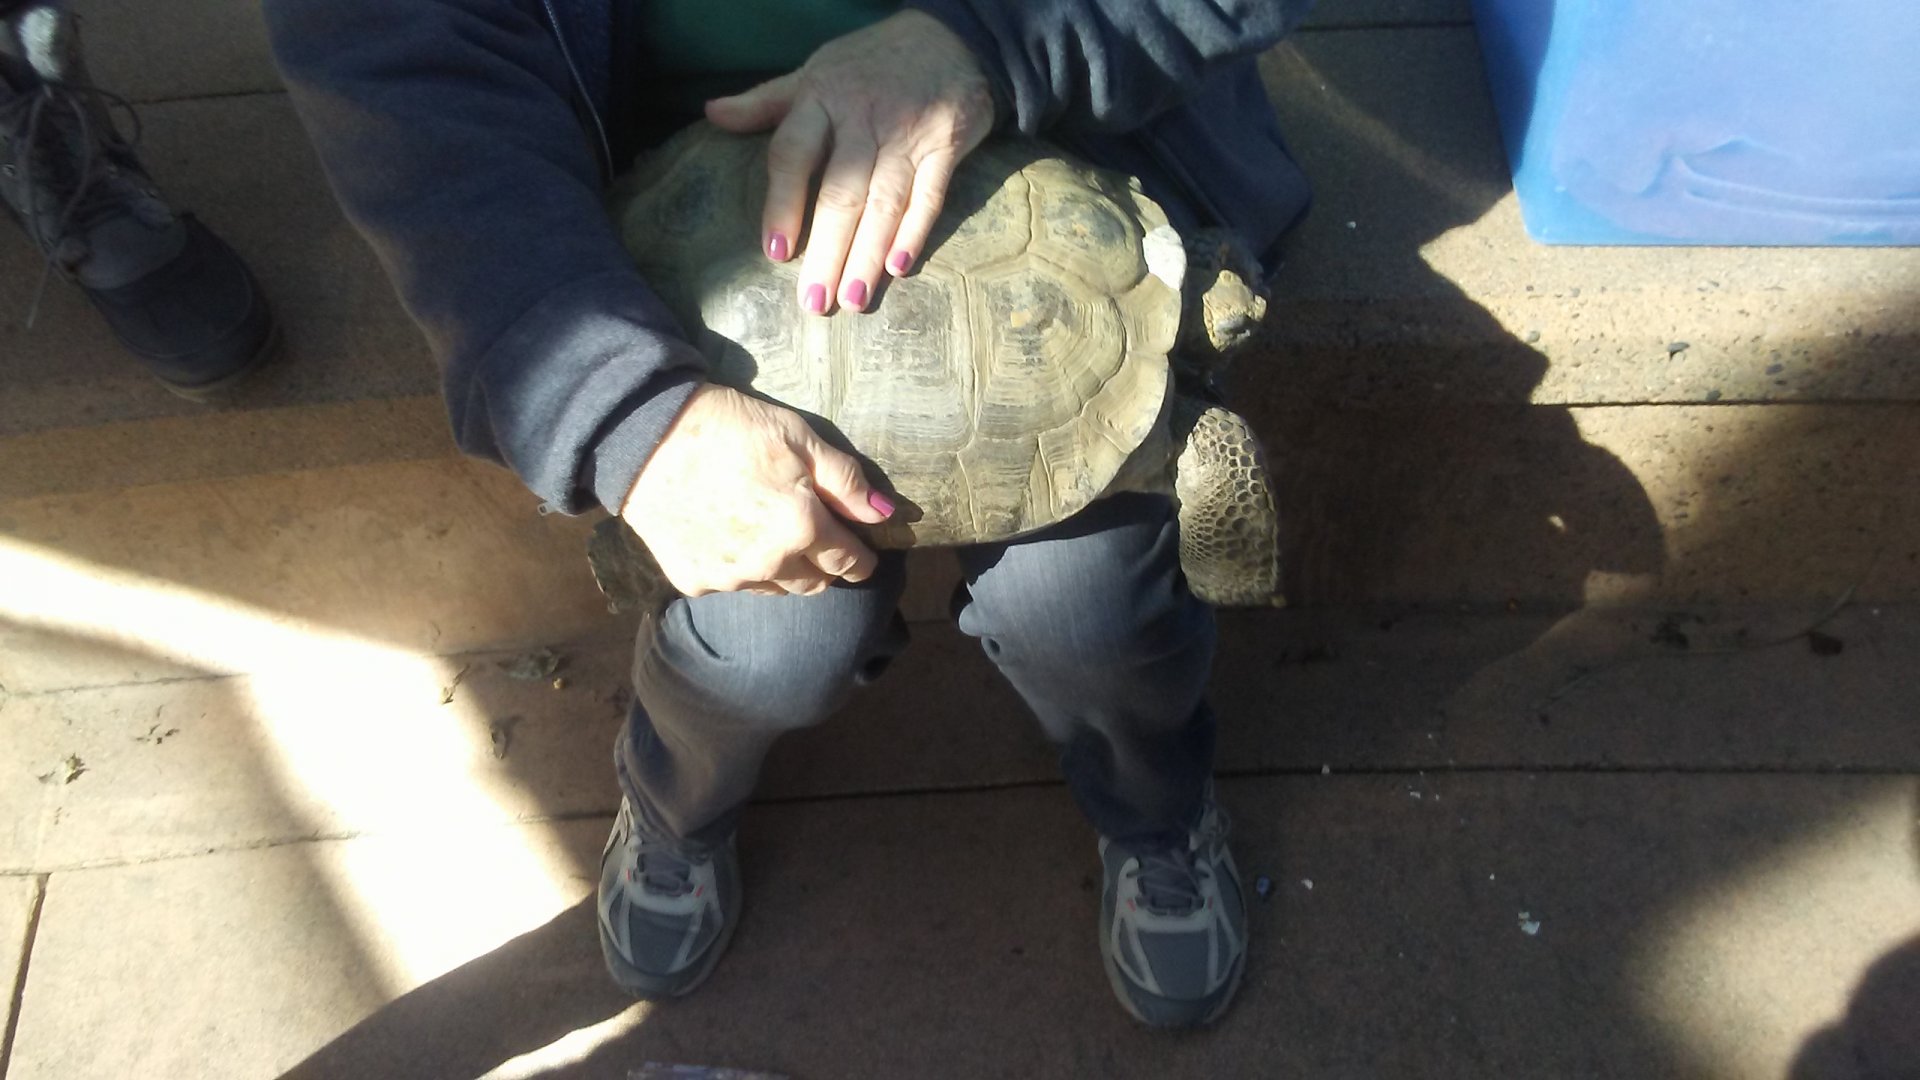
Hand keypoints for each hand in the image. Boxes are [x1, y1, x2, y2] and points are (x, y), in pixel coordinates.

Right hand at [620, 384, 892, 596]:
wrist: (645, 435)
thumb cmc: (730, 427)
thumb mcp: (799, 437)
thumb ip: (846, 481)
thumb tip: (884, 514)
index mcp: (802, 528)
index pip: (850, 561)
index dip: (861, 557)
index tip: (863, 550)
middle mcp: (770, 565)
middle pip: (816, 583)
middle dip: (824, 564)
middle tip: (816, 537)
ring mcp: (729, 579)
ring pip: (776, 588)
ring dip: (784, 570)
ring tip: (771, 535)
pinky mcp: (694, 582)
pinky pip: (732, 585)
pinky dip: (740, 568)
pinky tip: (728, 535)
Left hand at [705, 10, 995, 314]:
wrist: (949, 35)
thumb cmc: (869, 64)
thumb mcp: (813, 73)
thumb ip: (766, 102)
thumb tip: (712, 114)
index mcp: (821, 100)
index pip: (793, 155)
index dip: (782, 204)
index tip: (775, 253)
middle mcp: (863, 118)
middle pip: (841, 192)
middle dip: (827, 251)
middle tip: (815, 302)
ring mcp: (907, 133)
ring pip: (884, 202)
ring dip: (868, 255)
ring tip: (854, 299)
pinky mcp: (946, 144)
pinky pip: (929, 195)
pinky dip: (915, 231)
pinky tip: (899, 266)